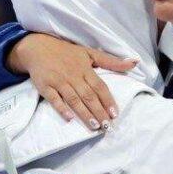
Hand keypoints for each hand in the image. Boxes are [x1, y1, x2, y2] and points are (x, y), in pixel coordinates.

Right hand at [7, 33, 137, 129]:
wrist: (38, 47)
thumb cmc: (67, 53)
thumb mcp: (90, 53)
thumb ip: (112, 61)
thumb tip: (134, 63)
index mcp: (85, 69)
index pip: (100, 86)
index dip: (108, 100)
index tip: (115, 113)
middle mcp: (73, 75)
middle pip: (88, 96)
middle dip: (99, 111)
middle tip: (107, 126)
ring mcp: (58, 81)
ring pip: (73, 99)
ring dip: (84, 113)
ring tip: (94, 125)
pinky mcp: (45, 86)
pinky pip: (53, 99)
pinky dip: (61, 108)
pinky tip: (69, 118)